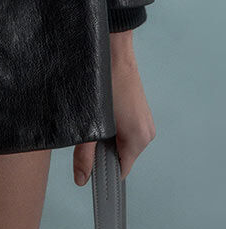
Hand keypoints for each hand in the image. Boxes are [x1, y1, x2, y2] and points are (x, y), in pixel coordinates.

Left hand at [73, 30, 155, 184]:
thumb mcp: (92, 122)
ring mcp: (145, 120)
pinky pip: (124, 128)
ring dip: (106, 136)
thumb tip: (81, 180)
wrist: (113, 49)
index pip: (121, 170)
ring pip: (121, 141)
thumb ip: (85, 154)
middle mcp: (147, 133)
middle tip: (87, 132)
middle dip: (102, 150)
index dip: (103, 170)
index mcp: (139, 139)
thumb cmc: (104, 81)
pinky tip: (100, 110)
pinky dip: (111, 125)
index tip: (86, 163)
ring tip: (93, 117)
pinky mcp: (140, 110)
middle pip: (121, 156)